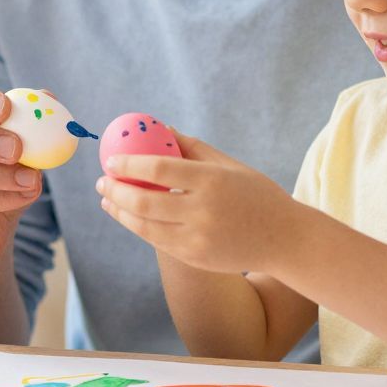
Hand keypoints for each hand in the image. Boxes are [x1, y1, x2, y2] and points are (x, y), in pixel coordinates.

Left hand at [97, 134, 301, 273]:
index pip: (159, 168)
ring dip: (120, 213)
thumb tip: (160, 128)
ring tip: (107, 201)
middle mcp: (203, 212)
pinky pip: (158, 242)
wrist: (284, 239)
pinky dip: (139, 227)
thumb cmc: (256, 195)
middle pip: (145, 201)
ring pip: (146, 227)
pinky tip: (128, 217)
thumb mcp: (230, 165)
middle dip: (116, 191)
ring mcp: (198, 239)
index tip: (110, 161)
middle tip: (101, 182)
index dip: (129, 164)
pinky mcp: (196, 259)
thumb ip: (193, 148)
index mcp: (212, 181)